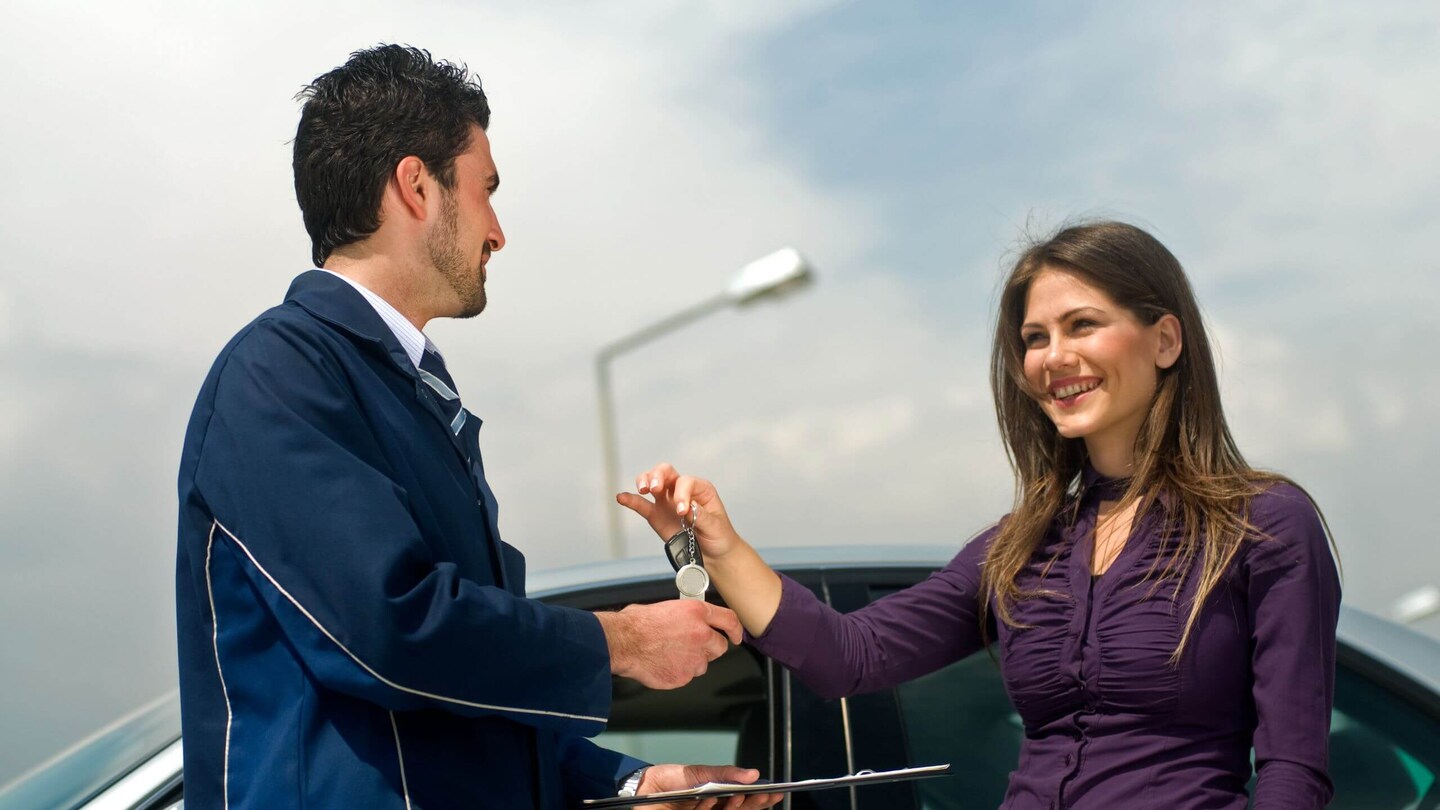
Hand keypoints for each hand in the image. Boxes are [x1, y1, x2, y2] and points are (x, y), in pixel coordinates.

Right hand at [595, 600, 742, 689]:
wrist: (623, 642)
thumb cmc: (637, 624)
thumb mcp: (666, 608)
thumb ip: (685, 616)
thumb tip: (687, 621)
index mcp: (696, 612)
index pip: (729, 620)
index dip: (735, 630)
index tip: (736, 635)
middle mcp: (700, 634)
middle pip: (720, 646)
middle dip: (710, 648)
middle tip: (693, 646)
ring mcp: (694, 657)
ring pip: (703, 664)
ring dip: (692, 661)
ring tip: (671, 654)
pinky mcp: (684, 675)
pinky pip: (687, 676)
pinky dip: (679, 672)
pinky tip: (664, 663)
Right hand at [616, 463, 741, 559]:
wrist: (713, 554)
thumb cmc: (718, 535)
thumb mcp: (715, 526)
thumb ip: (701, 516)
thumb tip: (687, 507)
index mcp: (699, 488)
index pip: (685, 482)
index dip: (681, 493)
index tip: (682, 512)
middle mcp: (681, 490)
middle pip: (665, 472)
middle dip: (658, 475)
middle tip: (655, 488)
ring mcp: (666, 501)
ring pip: (651, 482)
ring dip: (644, 481)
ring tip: (643, 489)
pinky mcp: (656, 515)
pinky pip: (641, 505)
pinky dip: (630, 500)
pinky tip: (621, 497)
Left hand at [637, 764, 782, 808]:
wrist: (642, 790)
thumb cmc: (670, 780)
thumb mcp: (699, 772)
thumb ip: (725, 773)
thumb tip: (753, 774)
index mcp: (718, 796)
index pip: (745, 800)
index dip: (761, 798)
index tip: (776, 792)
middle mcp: (714, 809)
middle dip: (756, 804)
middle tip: (767, 795)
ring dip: (739, 807)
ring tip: (743, 796)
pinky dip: (714, 809)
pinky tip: (719, 799)